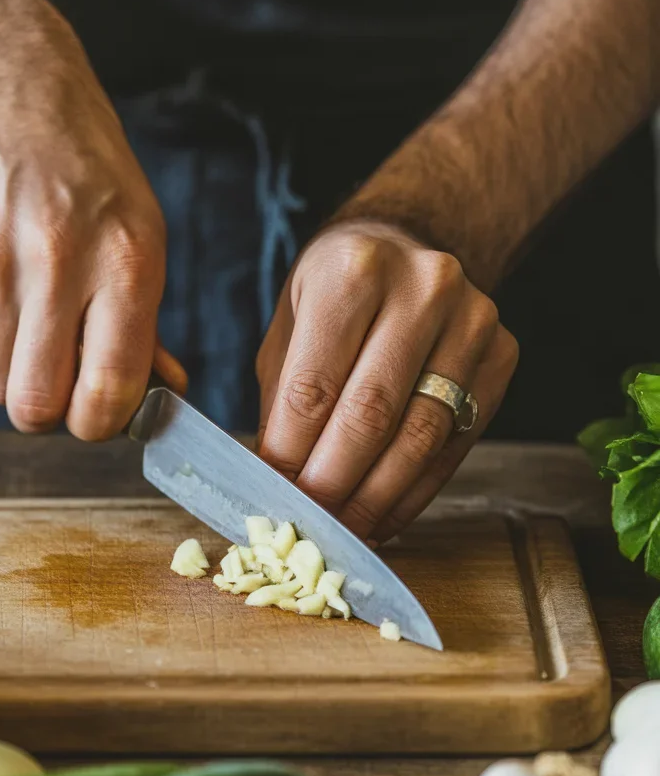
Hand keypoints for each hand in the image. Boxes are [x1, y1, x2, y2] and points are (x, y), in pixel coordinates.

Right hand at [0, 11, 183, 436]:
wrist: (8, 87)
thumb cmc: (88, 174)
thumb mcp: (140, 236)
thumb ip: (146, 325)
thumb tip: (167, 394)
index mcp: (126, 261)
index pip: (108, 391)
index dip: (100, 423)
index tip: (97, 414)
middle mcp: (57, 259)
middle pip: (36, 403)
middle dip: (48, 411)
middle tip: (56, 384)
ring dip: (12, 372)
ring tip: (28, 323)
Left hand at [257, 220, 517, 539]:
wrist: (409, 245)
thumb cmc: (336, 295)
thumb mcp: (290, 329)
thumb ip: (283, 403)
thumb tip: (274, 486)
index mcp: (353, 271)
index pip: (314, 386)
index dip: (291, 454)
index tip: (275, 498)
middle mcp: (423, 288)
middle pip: (371, 414)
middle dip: (335, 483)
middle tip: (310, 525)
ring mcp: (472, 322)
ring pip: (420, 437)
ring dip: (378, 497)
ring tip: (346, 531)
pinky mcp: (502, 358)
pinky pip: (454, 446)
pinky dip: (415, 492)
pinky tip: (384, 515)